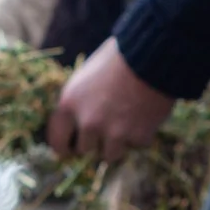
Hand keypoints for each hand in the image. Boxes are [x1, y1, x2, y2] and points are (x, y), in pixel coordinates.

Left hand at [49, 38, 175, 163]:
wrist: (152, 55)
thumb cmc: (117, 58)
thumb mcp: (86, 76)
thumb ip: (79, 102)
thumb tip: (77, 125)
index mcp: (69, 104)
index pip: (57, 140)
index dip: (64, 147)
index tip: (71, 151)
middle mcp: (88, 123)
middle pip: (85, 150)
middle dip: (95, 142)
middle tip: (106, 131)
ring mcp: (114, 133)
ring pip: (110, 155)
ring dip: (117, 143)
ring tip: (127, 123)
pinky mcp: (138, 136)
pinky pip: (137, 145)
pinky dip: (141, 134)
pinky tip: (145, 115)